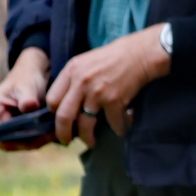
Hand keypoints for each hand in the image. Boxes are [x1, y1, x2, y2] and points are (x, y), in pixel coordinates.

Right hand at [0, 47, 53, 150]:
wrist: (37, 72)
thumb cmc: (28, 76)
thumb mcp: (27, 85)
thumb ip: (27, 98)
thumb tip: (29, 108)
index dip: (4, 140)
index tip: (24, 139)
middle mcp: (0, 120)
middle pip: (7, 142)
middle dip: (26, 142)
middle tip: (47, 137)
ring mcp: (13, 125)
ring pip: (21, 143)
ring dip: (37, 141)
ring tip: (55, 133)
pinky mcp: (26, 128)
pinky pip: (32, 138)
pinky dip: (43, 137)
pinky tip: (57, 131)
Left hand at [46, 25, 169, 145]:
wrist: (143, 53)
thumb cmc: (118, 55)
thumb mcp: (88, 60)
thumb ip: (75, 77)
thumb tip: (67, 100)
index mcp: (72, 70)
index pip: (52, 99)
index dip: (55, 113)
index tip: (62, 119)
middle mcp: (81, 82)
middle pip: (63, 116)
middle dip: (63, 133)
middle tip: (67, 140)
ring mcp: (97, 92)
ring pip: (85, 124)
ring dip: (87, 137)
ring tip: (90, 142)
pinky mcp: (115, 100)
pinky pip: (112, 123)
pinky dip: (117, 129)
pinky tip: (120, 130)